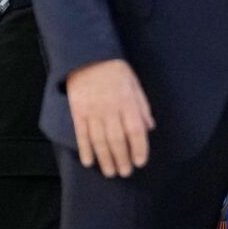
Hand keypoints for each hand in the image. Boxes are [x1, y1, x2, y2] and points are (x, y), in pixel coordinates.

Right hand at [64, 58, 155, 178]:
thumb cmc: (114, 69)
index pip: (135, 131)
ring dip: (105, 159)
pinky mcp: (77, 112)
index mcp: (126, 102)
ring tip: (110, 172)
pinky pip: (81, 134)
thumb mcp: (134, 83)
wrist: (86, 56)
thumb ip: (142, 106)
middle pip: (117, 140)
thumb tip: (150, 127)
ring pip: (99, 141)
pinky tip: (88, 162)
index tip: (140, 162)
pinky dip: (84, 149)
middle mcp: (110, 109)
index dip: (139, 148)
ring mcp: (92, 111)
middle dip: (122, 159)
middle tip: (125, 172)